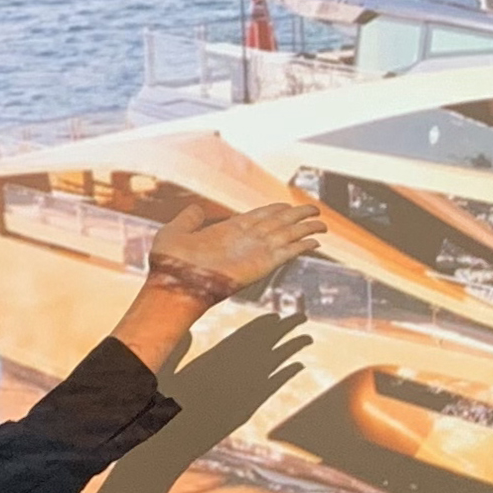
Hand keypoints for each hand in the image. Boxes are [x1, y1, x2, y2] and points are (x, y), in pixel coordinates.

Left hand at [112, 200, 326, 366]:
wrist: (175, 286)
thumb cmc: (170, 263)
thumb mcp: (175, 231)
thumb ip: (188, 218)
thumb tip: (197, 209)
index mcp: (228, 231)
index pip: (259, 217)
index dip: (275, 210)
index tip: (289, 206)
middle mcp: (245, 241)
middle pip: (278, 224)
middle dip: (297, 217)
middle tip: (314, 211)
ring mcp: (254, 252)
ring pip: (287, 236)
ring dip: (305, 229)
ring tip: (322, 225)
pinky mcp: (261, 265)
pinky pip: (287, 252)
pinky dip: (301, 247)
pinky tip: (314, 243)